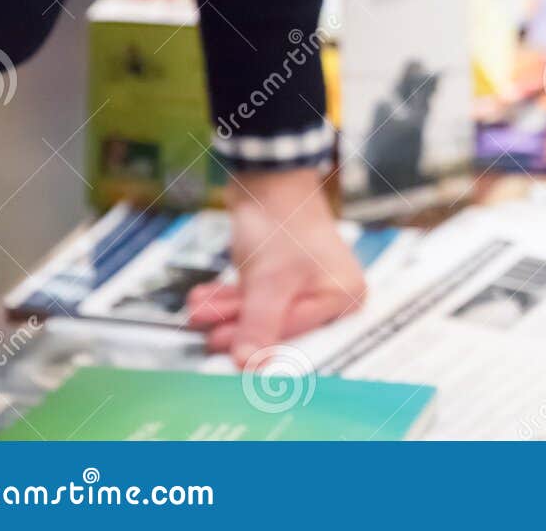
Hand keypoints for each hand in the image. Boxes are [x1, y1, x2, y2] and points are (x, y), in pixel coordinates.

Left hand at [187, 169, 365, 367]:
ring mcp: (306, 285)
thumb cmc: (283, 222)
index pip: (300, 335)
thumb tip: (247, 365)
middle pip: (280, 328)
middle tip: (208, 331)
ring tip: (200, 309)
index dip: (263, 346)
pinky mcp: (282, 278)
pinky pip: (255, 298)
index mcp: (345, 296)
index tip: (231, 360)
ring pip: (262, 313)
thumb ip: (259, 325)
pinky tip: (206, 297)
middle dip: (239, 327)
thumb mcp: (270, 280)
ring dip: (227, 312)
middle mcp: (330, 294)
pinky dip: (231, 298)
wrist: (268, 178)